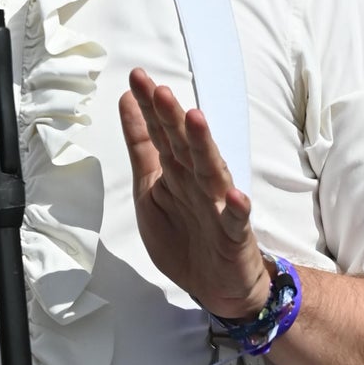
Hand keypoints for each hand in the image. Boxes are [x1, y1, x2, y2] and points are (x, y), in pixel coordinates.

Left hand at [119, 67, 270, 318]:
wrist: (217, 286)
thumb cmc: (185, 234)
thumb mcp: (150, 190)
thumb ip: (142, 149)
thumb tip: (126, 102)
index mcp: (176, 171)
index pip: (161, 134)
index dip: (148, 108)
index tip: (136, 78)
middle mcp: (198, 182)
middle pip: (184, 146)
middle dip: (172, 118)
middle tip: (159, 90)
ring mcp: (218, 207)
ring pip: (211, 172)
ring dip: (203, 147)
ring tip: (195, 120)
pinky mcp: (234, 236)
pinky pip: (236, 221)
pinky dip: (237, 209)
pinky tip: (235, 196)